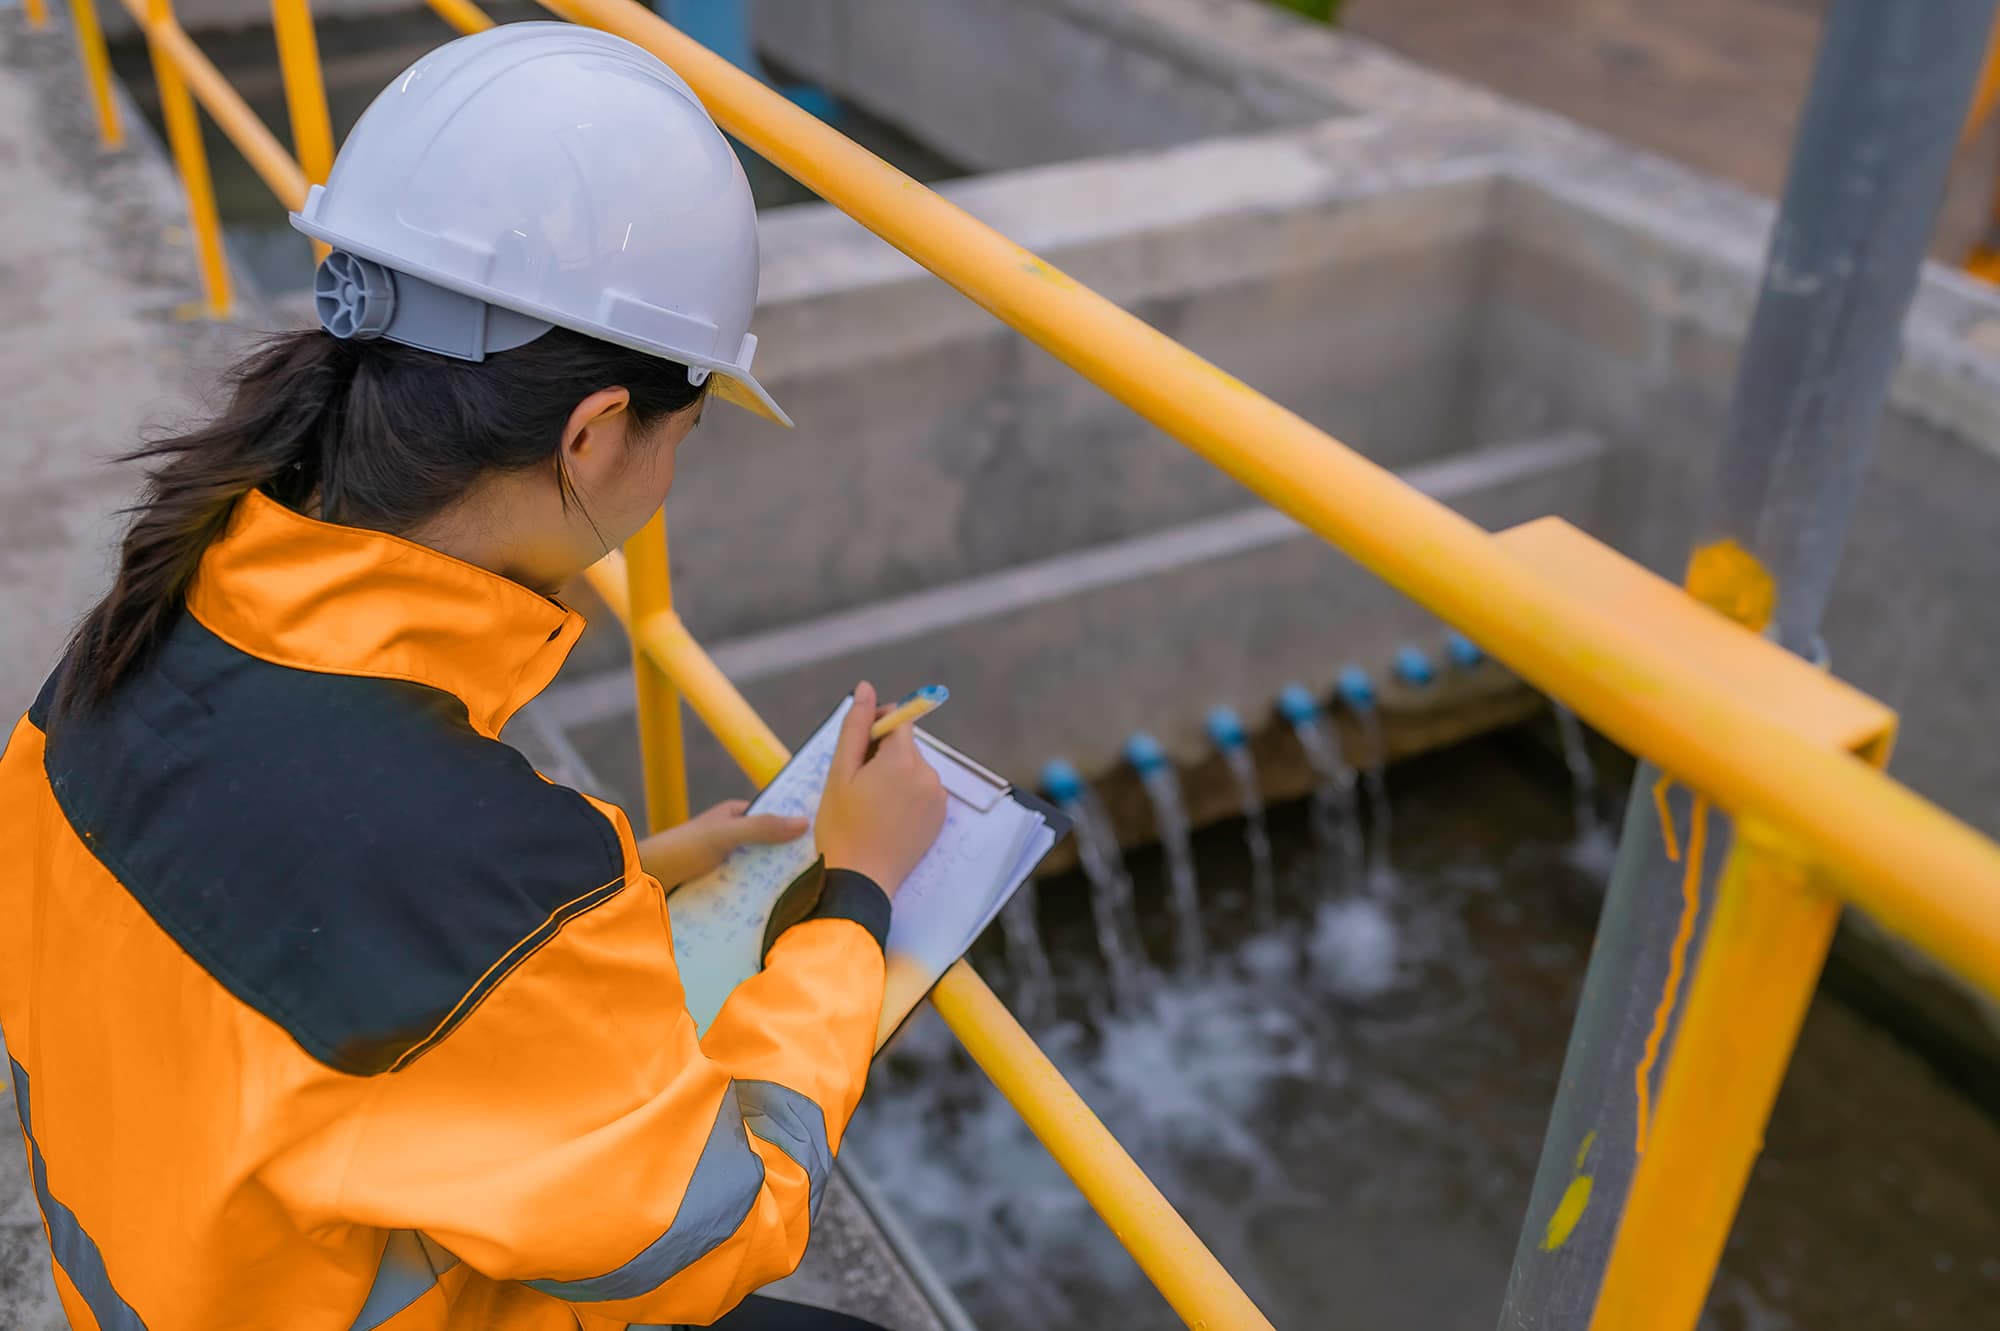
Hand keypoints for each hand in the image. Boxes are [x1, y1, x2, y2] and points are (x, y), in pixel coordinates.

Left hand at [637, 800, 807, 885]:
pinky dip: (752, 901)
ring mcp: (721, 865)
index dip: (793, 826)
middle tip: (818, 874)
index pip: (772, 818)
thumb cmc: (679, 849)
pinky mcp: (714, 889)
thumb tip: (804, 822)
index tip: (821, 838)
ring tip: (801, 898)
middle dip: (786, 860)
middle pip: (767, 849)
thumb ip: (762, 828)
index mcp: (732, 817)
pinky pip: (740, 893)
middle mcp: (728, 839)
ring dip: (769, 884)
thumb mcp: (724, 835)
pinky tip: (770, 913)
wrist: (640, 880)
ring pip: (755, 873)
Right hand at [814, 681, 946, 895]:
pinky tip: (886, 816)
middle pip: (907, 746)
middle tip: (857, 782)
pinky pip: (923, 791)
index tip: (858, 746)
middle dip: (883, 754)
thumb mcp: (841, 773)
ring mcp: (938, 798)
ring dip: (895, 774)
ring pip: (914, 769)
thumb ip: (856, 726)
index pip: (900, 720)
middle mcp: (928, 774)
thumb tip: (866, 688)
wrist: (861, 880)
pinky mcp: (941, 818)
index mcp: (903, 760)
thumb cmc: (843, 826)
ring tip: (870, 803)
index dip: (877, 725)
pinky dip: (907, 795)